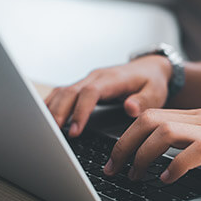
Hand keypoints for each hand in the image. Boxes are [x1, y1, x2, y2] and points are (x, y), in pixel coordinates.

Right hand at [45, 56, 171, 136]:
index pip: (90, 92)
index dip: (81, 111)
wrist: (149, 68)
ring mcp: (87, 80)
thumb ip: (144, 101)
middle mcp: (96, 77)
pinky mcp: (83, 86)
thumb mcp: (155, 92)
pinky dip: (51, 104)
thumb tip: (130, 108)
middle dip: (60, 112)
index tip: (75, 130)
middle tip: (53, 133)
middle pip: (70, 91)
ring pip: (63, 91)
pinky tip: (44, 118)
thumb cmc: (152, 82)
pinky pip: (62, 93)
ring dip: (52, 109)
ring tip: (45, 129)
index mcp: (112, 79)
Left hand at [104, 109, 200, 182]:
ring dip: (143, 155)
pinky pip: (196, 151)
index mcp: (197, 117)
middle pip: (149, 121)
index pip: (149, 117)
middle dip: (123, 146)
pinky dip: (175, 166)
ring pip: (165, 131)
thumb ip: (195, 139)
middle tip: (114, 170)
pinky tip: (167, 180)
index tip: (113, 159)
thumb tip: (164, 156)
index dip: (125, 137)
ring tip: (136, 176)